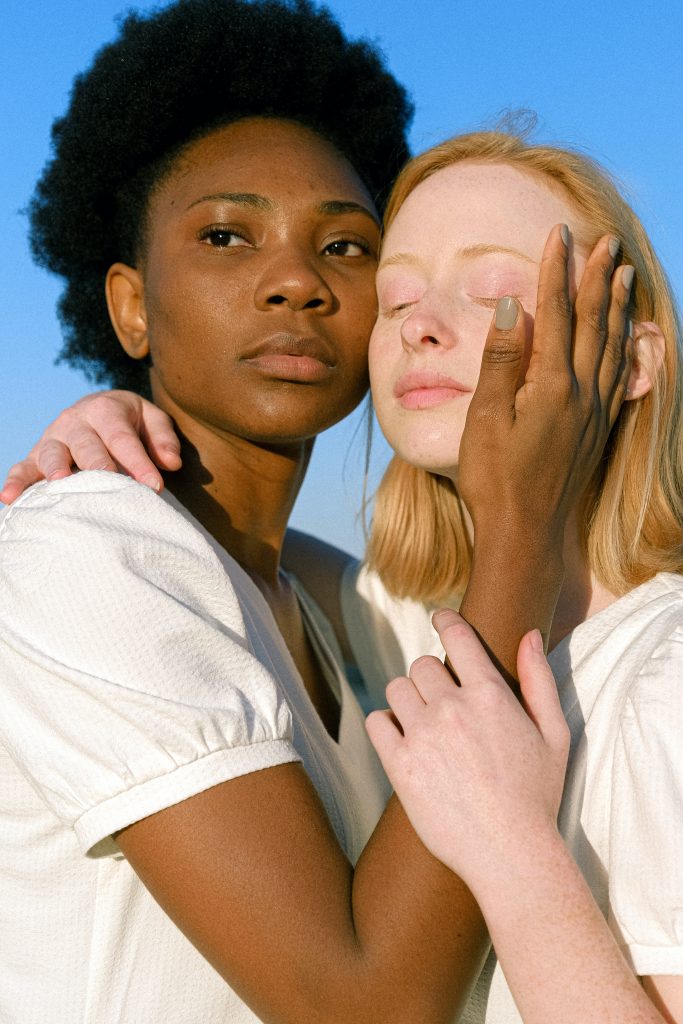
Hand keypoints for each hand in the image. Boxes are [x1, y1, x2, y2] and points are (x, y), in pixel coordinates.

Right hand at [0, 391, 181, 503]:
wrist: (99, 409)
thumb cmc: (132, 422)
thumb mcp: (152, 420)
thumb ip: (163, 439)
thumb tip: (171, 462)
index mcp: (105, 409)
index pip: (122, 438)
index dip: (139, 462)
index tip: (155, 487)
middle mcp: (75, 421)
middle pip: (86, 444)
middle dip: (99, 464)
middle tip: (111, 482)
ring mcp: (53, 438)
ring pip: (52, 453)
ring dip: (55, 468)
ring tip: (60, 483)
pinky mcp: (37, 455)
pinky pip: (23, 467)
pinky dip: (16, 482)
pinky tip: (9, 498)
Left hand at [366, 609, 568, 894]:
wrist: (510, 854)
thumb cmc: (537, 796)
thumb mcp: (554, 735)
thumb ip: (540, 680)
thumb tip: (529, 635)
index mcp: (491, 696)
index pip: (458, 637)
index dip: (446, 621)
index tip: (440, 618)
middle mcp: (453, 709)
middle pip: (422, 665)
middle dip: (431, 678)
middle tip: (443, 702)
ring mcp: (424, 736)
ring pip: (397, 689)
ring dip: (408, 699)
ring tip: (424, 724)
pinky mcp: (400, 765)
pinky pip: (376, 722)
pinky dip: (385, 726)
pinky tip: (404, 741)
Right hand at [458, 226, 632, 546]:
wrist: (523, 532)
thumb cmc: (494, 477)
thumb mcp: (486, 417)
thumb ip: (503, 359)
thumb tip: (515, 306)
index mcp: (552, 385)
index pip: (554, 313)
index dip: (556, 271)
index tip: (559, 235)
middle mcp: (581, 393)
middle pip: (592, 322)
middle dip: (597, 277)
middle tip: (604, 241)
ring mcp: (593, 412)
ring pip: (612, 345)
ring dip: (617, 306)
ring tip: (623, 273)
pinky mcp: (597, 429)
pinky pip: (619, 374)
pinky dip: (625, 345)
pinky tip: (629, 336)